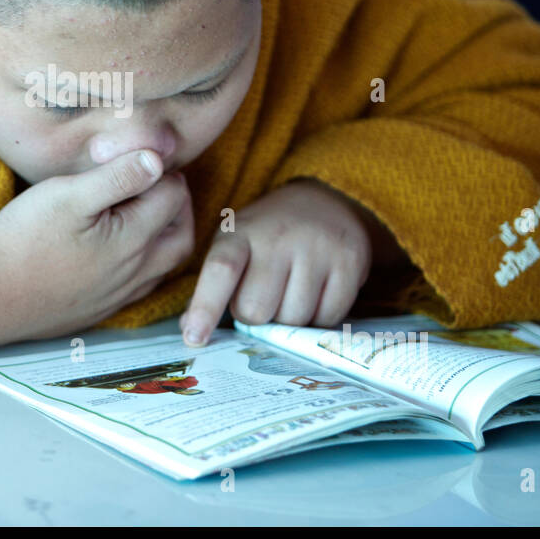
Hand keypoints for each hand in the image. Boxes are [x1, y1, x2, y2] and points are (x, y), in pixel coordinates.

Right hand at [0, 149, 195, 343]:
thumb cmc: (23, 241)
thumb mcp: (68, 195)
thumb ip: (118, 176)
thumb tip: (157, 160)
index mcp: (134, 239)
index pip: (173, 196)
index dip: (161, 170)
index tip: (136, 157)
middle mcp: (136, 272)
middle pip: (182, 235)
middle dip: (176, 204)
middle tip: (152, 183)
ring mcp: (119, 296)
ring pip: (164, 265)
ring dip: (163, 236)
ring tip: (138, 212)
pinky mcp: (100, 310)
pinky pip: (140, 287)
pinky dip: (143, 263)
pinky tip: (116, 250)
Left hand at [179, 178, 375, 345]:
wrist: (325, 201)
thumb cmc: (268, 235)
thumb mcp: (235, 245)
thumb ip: (213, 286)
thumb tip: (190, 332)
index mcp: (240, 232)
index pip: (221, 270)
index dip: (205, 307)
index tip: (194, 338)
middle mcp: (278, 236)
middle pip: (256, 309)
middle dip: (256, 316)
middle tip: (264, 296)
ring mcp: (317, 247)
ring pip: (293, 319)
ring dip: (289, 318)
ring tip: (291, 291)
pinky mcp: (349, 262)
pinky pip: (327, 318)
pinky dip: (319, 317)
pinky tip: (316, 293)